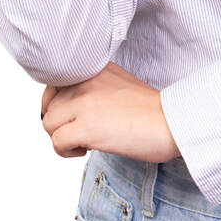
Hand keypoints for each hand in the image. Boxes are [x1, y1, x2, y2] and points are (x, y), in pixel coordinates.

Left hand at [40, 62, 180, 162]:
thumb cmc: (151, 110)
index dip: (57, 103)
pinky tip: (85, 150)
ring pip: (48, 123)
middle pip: (48, 105)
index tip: (70, 116)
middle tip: (78, 131)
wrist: (172, 122)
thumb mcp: (117, 82)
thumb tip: (70, 105)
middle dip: (60, 123)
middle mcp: (85, 81)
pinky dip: (66, 151)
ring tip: (83, 142)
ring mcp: (84, 103)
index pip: (53, 82)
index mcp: (92, 69)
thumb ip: (92, 86)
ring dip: (62, 137)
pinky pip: (56, 142)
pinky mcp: (86, 127)